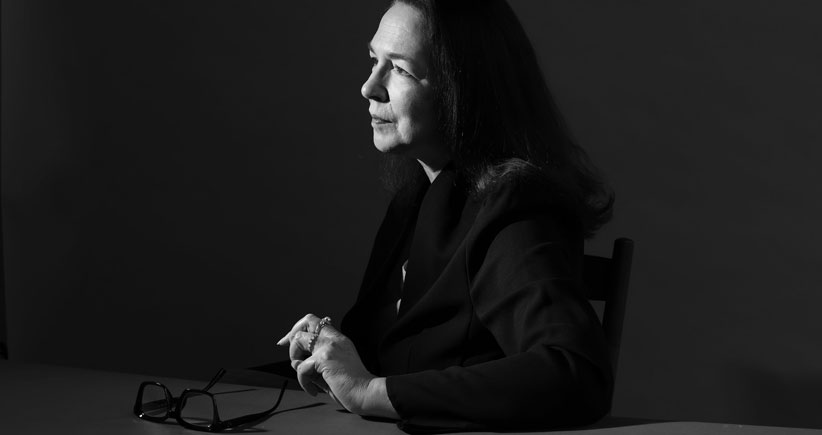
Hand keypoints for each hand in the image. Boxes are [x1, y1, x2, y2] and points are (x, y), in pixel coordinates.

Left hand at [277, 314, 394, 416]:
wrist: (366, 394)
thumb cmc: (352, 387)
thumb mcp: (331, 371)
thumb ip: (314, 364)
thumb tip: (295, 362)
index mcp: (339, 340)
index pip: (316, 322)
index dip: (298, 329)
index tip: (287, 341)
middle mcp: (335, 339)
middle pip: (307, 321)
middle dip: (292, 337)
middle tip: (294, 357)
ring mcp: (329, 346)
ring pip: (298, 340)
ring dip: (295, 358)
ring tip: (306, 376)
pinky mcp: (324, 358)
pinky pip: (301, 367)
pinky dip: (303, 382)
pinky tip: (314, 390)